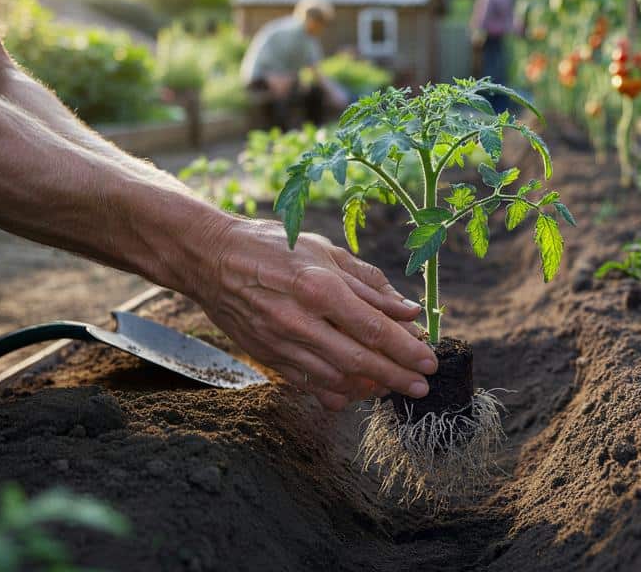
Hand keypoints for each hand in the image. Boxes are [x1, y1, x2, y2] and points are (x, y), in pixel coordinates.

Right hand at [190, 218, 434, 410]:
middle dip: (397, 377)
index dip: (406, 349)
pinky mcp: (268, 357)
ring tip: (394, 387)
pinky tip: (358, 390)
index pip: (373, 328)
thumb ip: (370, 284)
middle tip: (422, 385)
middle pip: (360, 360)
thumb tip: (409, 311)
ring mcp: (281, 343)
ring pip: (336, 379)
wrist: (212, 259)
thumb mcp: (326, 252)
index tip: (429, 360)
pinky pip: (309, 385)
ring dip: (370, 387)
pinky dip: (338, 392)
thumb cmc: (275, 248)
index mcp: (319, 287)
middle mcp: (300, 320)